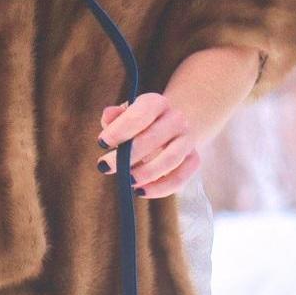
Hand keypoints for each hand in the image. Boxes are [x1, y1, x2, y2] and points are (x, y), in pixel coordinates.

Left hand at [100, 50, 255, 200]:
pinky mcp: (193, 160)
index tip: (102, 143)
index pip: (141, 114)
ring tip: (127, 181)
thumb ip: (114, 117)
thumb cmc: (140, 123)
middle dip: (128, 155)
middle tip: (106, 166)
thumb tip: (108, 116)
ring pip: (170, 159)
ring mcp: (187, 140)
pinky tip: (141, 191)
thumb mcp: (125, 115)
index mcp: (157, 103)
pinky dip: (161, 188)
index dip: (120, 129)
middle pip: (154, 137)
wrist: (171, 127)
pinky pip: (180, 178)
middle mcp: (176, 119)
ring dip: (146, 172)